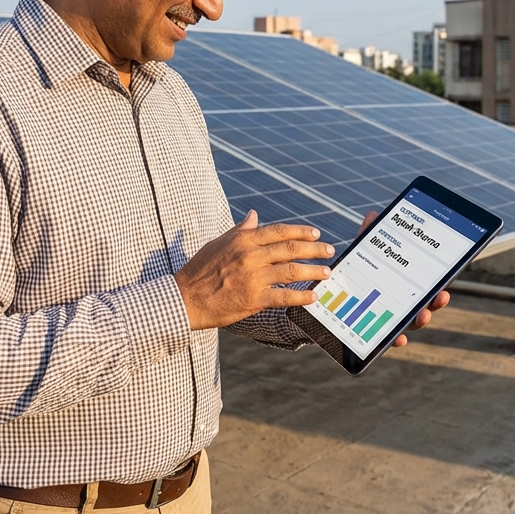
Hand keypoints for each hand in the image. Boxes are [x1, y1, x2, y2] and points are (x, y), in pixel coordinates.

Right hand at [176, 210, 334, 329]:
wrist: (185, 297)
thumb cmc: (199, 270)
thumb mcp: (218, 243)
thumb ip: (240, 230)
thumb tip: (253, 215)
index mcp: (243, 240)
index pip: (279, 231)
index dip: (300, 232)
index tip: (315, 234)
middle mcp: (250, 255)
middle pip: (290, 249)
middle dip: (314, 250)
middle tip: (329, 251)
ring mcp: (253, 277)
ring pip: (291, 271)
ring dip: (313, 271)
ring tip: (326, 272)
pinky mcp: (253, 299)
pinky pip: (284, 296)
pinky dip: (301, 296)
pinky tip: (313, 296)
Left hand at [355, 210, 450, 346]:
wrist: (327, 301)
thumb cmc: (353, 276)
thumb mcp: (360, 256)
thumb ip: (367, 239)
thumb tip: (372, 216)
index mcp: (401, 286)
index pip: (423, 286)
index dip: (436, 286)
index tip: (445, 284)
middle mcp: (399, 304)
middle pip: (422, 305)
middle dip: (434, 302)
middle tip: (440, 296)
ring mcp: (388, 320)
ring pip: (409, 322)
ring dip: (420, 319)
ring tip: (423, 314)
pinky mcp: (373, 332)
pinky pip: (387, 339)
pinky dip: (395, 339)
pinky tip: (398, 338)